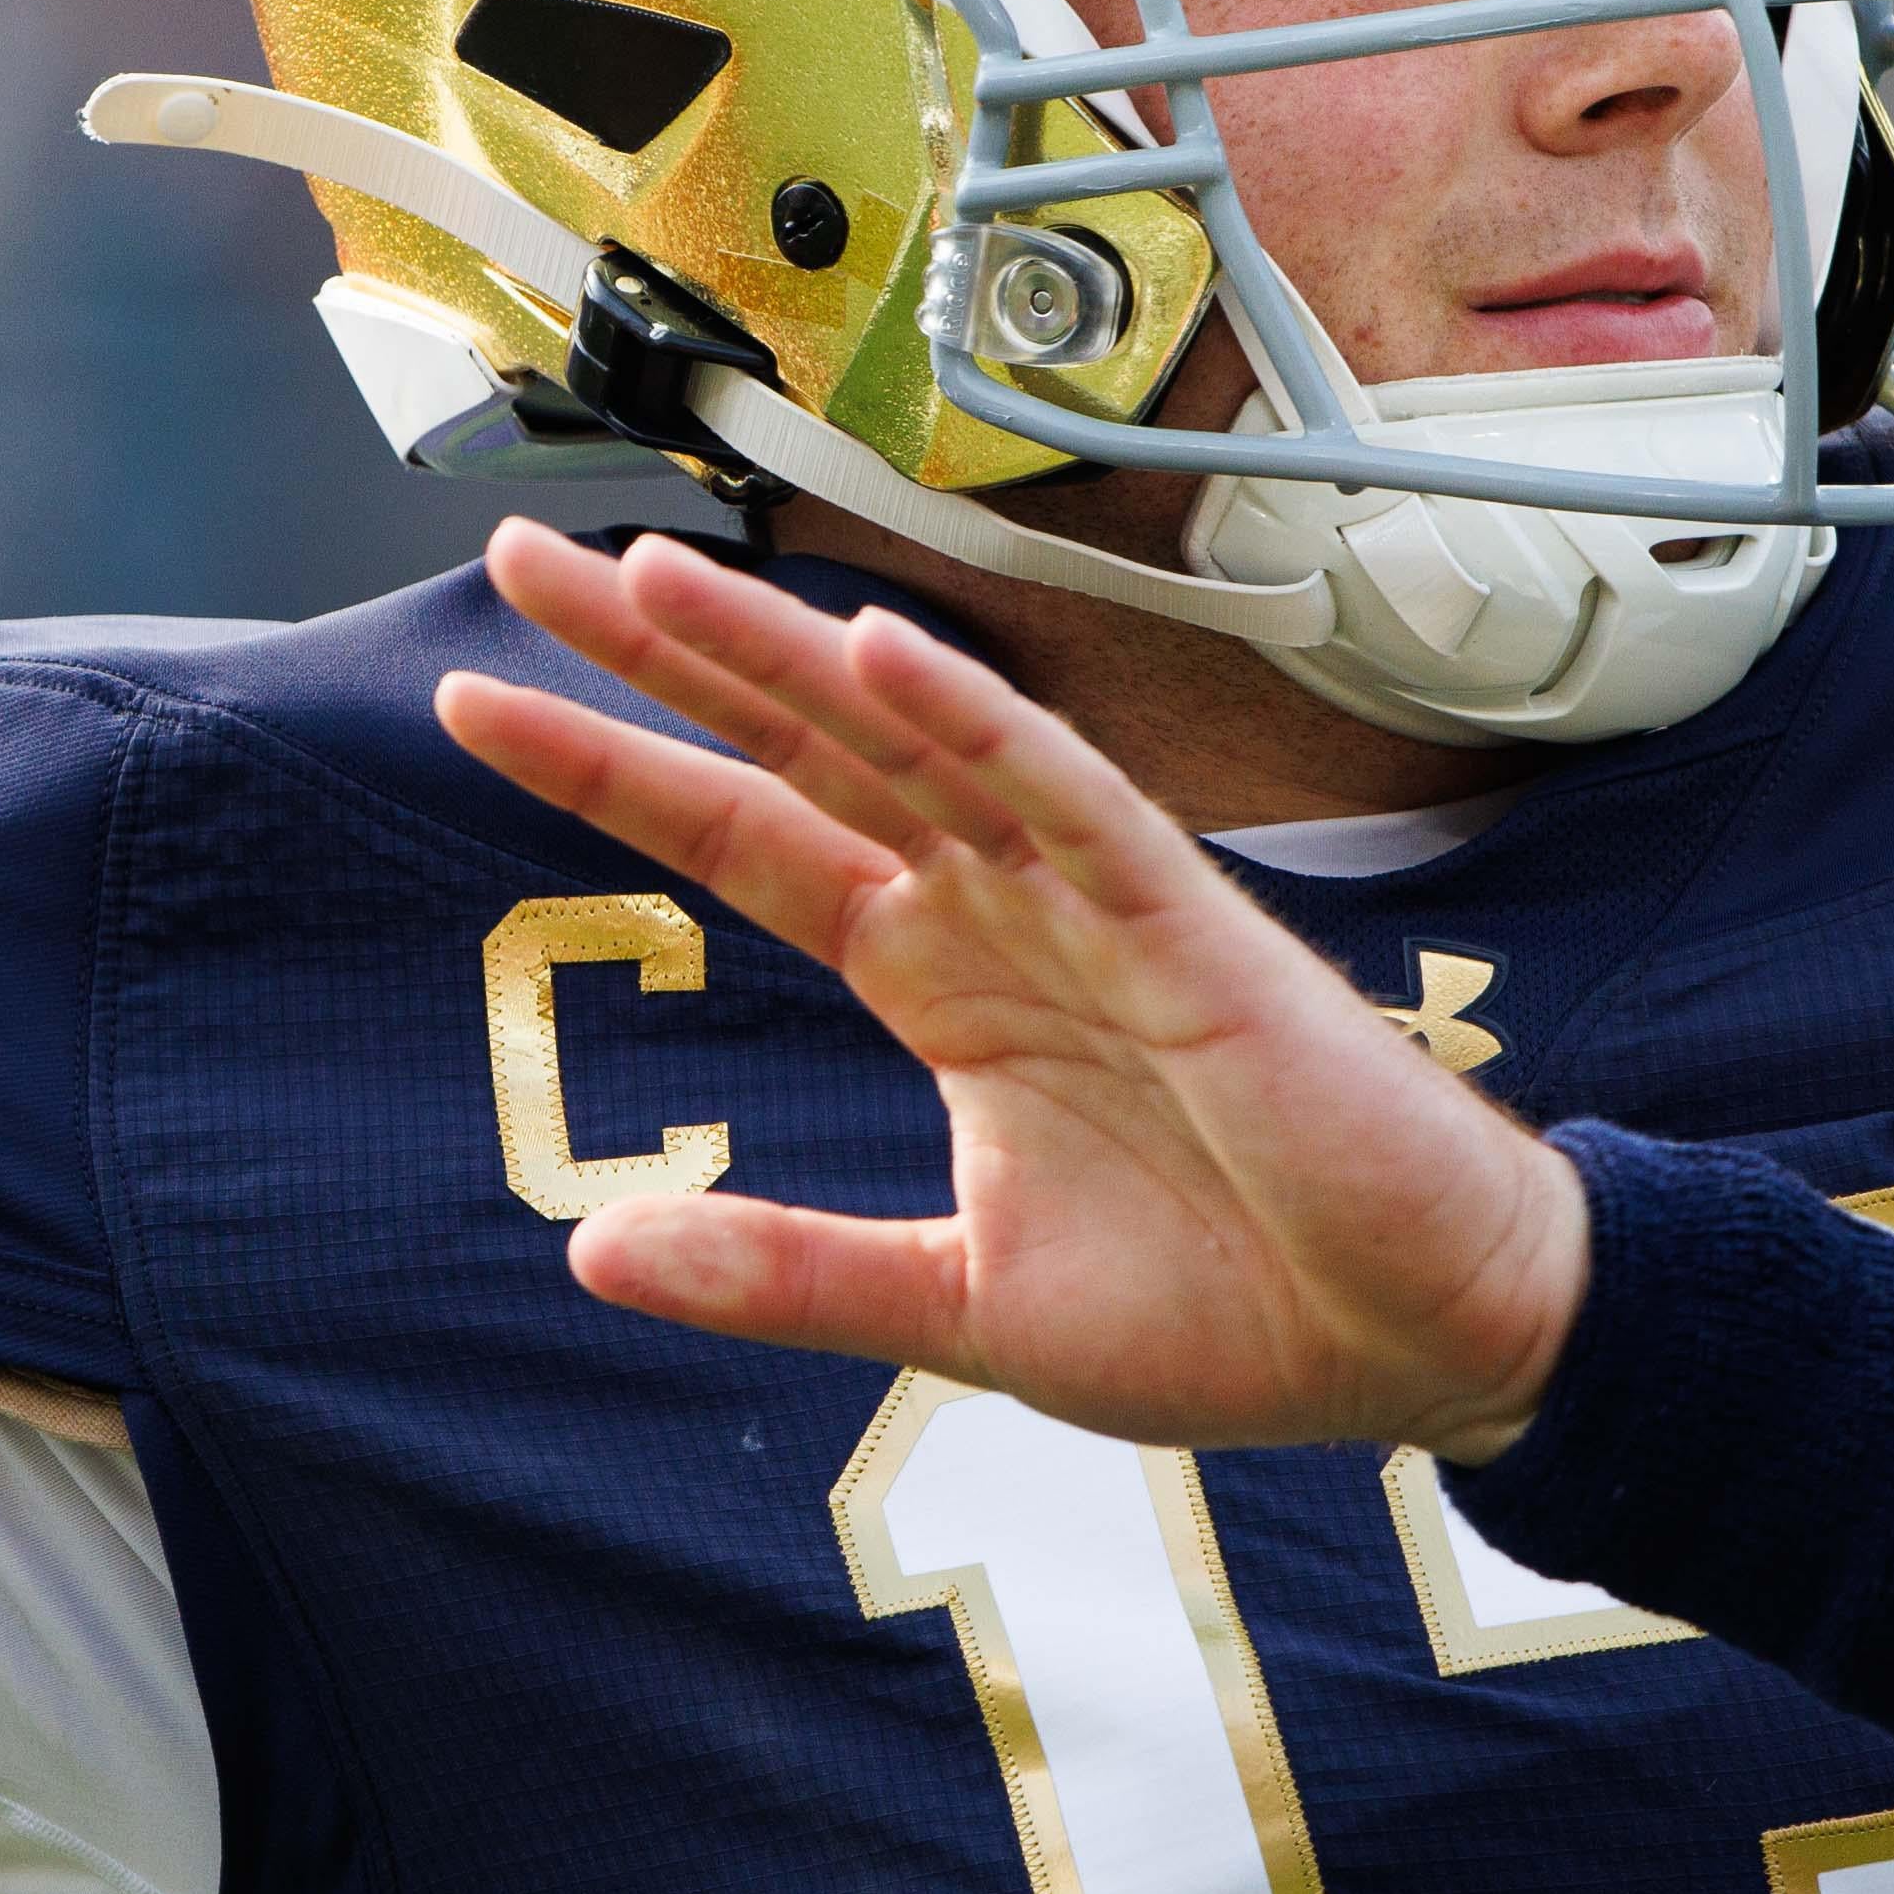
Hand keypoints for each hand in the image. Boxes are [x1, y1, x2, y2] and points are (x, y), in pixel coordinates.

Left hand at [435, 521, 1591, 1454]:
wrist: (1415, 1339)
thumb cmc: (1227, 1309)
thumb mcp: (958, 1308)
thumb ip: (784, 1273)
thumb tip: (593, 1253)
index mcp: (942, 980)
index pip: (746, 841)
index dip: (617, 768)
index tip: (477, 699)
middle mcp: (997, 908)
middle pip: (798, 747)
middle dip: (655, 654)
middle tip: (520, 554)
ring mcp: (1089, 900)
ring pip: (909, 740)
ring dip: (781, 653)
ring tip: (645, 574)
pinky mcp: (1187, 924)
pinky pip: (1065, 796)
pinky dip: (975, 723)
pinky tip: (881, 650)